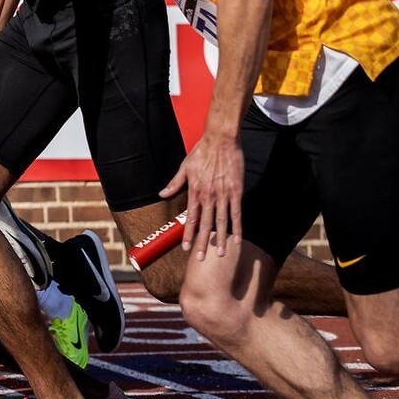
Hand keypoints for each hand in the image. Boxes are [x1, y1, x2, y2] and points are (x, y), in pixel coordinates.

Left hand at [160, 127, 242, 259]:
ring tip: (219, 253)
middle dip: (203, 242)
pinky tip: (237, 238)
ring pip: (221, 221)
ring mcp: (223, 194)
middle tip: (201, 258)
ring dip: (220, 239)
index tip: (186, 248)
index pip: (190, 218)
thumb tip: (162, 194)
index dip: (189, 234)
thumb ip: (175, 183)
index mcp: (194, 191)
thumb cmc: (201, 152)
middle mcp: (208, 196)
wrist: (220, 140)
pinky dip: (237, 227)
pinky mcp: (236, 191)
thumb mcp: (184, 167)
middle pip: (205, 223)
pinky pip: (237, 213)